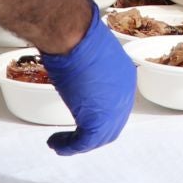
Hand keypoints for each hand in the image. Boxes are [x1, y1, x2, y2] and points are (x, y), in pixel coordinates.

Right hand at [41, 4, 136, 154]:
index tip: (81, 118)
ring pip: (98, 137)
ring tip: (59, 142)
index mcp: (125, 78)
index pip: (116, 105)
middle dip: (91, 134)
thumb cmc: (77, 37)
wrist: (74, 36)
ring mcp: (113, 109)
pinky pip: (83, 142)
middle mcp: (125, 95)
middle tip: (71, 137)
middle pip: (111, 125)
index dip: (99, 116)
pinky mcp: (97, 120)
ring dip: (78, 143)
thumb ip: (88, 70)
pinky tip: (56, 143)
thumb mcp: (88, 56)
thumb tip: (76, 72)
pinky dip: (68, 146)